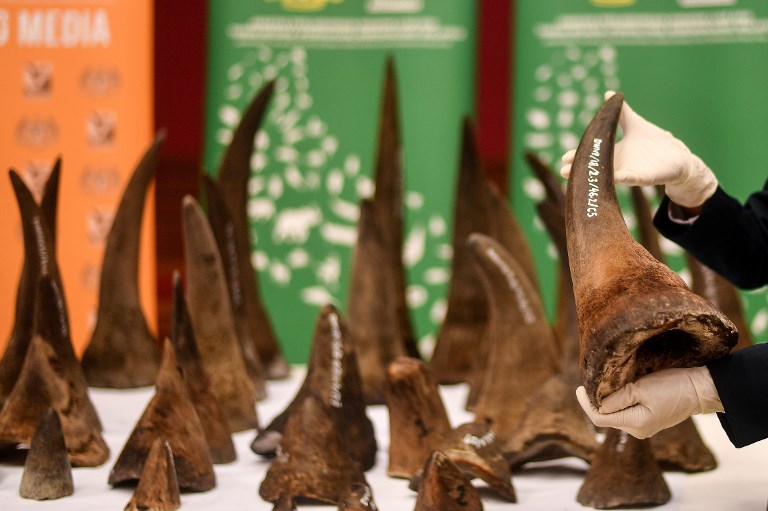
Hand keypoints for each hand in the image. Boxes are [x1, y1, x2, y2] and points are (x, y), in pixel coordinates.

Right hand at [560, 91, 717, 207]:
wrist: (677, 157)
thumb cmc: (655, 142)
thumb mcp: (635, 124)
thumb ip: (621, 112)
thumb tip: (608, 94)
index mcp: (614, 151)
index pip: (592, 152)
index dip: (578, 155)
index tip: (564, 157)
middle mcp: (617, 163)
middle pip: (594, 166)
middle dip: (578, 168)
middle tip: (563, 170)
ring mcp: (627, 171)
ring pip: (605, 175)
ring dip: (592, 176)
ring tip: (578, 178)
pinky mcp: (640, 178)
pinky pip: (627, 178)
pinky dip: (618, 178)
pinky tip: (609, 177)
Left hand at [575, 366, 722, 438]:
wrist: (700, 389)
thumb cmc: (672, 386)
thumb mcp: (641, 388)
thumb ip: (617, 399)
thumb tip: (598, 404)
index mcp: (635, 425)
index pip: (599, 418)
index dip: (586, 404)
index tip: (579, 388)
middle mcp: (637, 431)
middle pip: (607, 417)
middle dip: (596, 400)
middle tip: (591, 381)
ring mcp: (643, 427)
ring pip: (616, 414)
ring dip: (608, 400)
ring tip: (604, 383)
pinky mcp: (648, 420)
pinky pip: (626, 411)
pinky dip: (619, 401)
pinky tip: (618, 389)